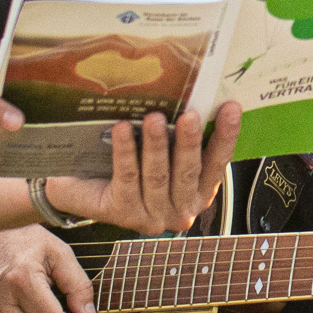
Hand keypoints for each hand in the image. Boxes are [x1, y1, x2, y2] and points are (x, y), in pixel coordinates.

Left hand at [45, 101, 243, 235]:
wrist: (82, 191)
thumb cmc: (130, 167)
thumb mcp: (162, 155)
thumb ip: (183, 137)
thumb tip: (201, 97)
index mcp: (198, 193)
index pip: (217, 164)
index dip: (226, 136)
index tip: (231, 108)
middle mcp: (180, 210)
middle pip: (188, 172)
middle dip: (190, 142)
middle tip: (189, 115)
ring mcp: (153, 216)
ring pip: (158, 177)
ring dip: (157, 145)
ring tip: (154, 118)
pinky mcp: (124, 214)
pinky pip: (127, 178)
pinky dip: (126, 152)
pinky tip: (123, 129)